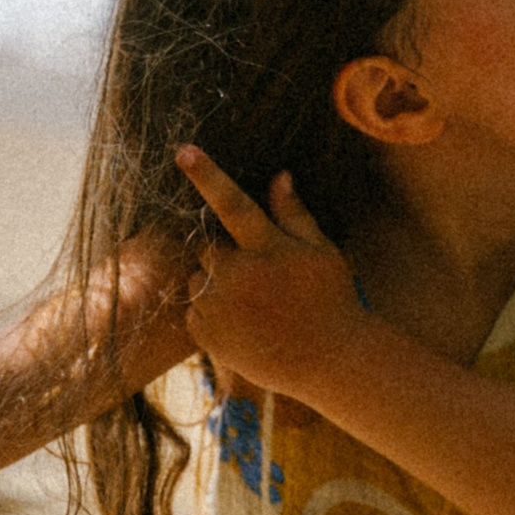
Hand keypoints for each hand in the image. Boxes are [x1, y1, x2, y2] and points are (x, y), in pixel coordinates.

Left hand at [175, 148, 362, 395]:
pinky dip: (211, 315)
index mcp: (267, 249)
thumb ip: (294, 214)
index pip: (233, 204)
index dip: (207, 176)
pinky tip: (244, 326)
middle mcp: (238, 276)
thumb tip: (279, 174)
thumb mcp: (322, 252)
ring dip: (215, 287)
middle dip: (225, 259)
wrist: (329, 362)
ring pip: (197, 281)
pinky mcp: (208, 336)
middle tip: (260, 281)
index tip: (183, 151)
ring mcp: (220, 308)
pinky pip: (194, 312)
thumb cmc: (331, 300)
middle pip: (208, 250)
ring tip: (254, 307)